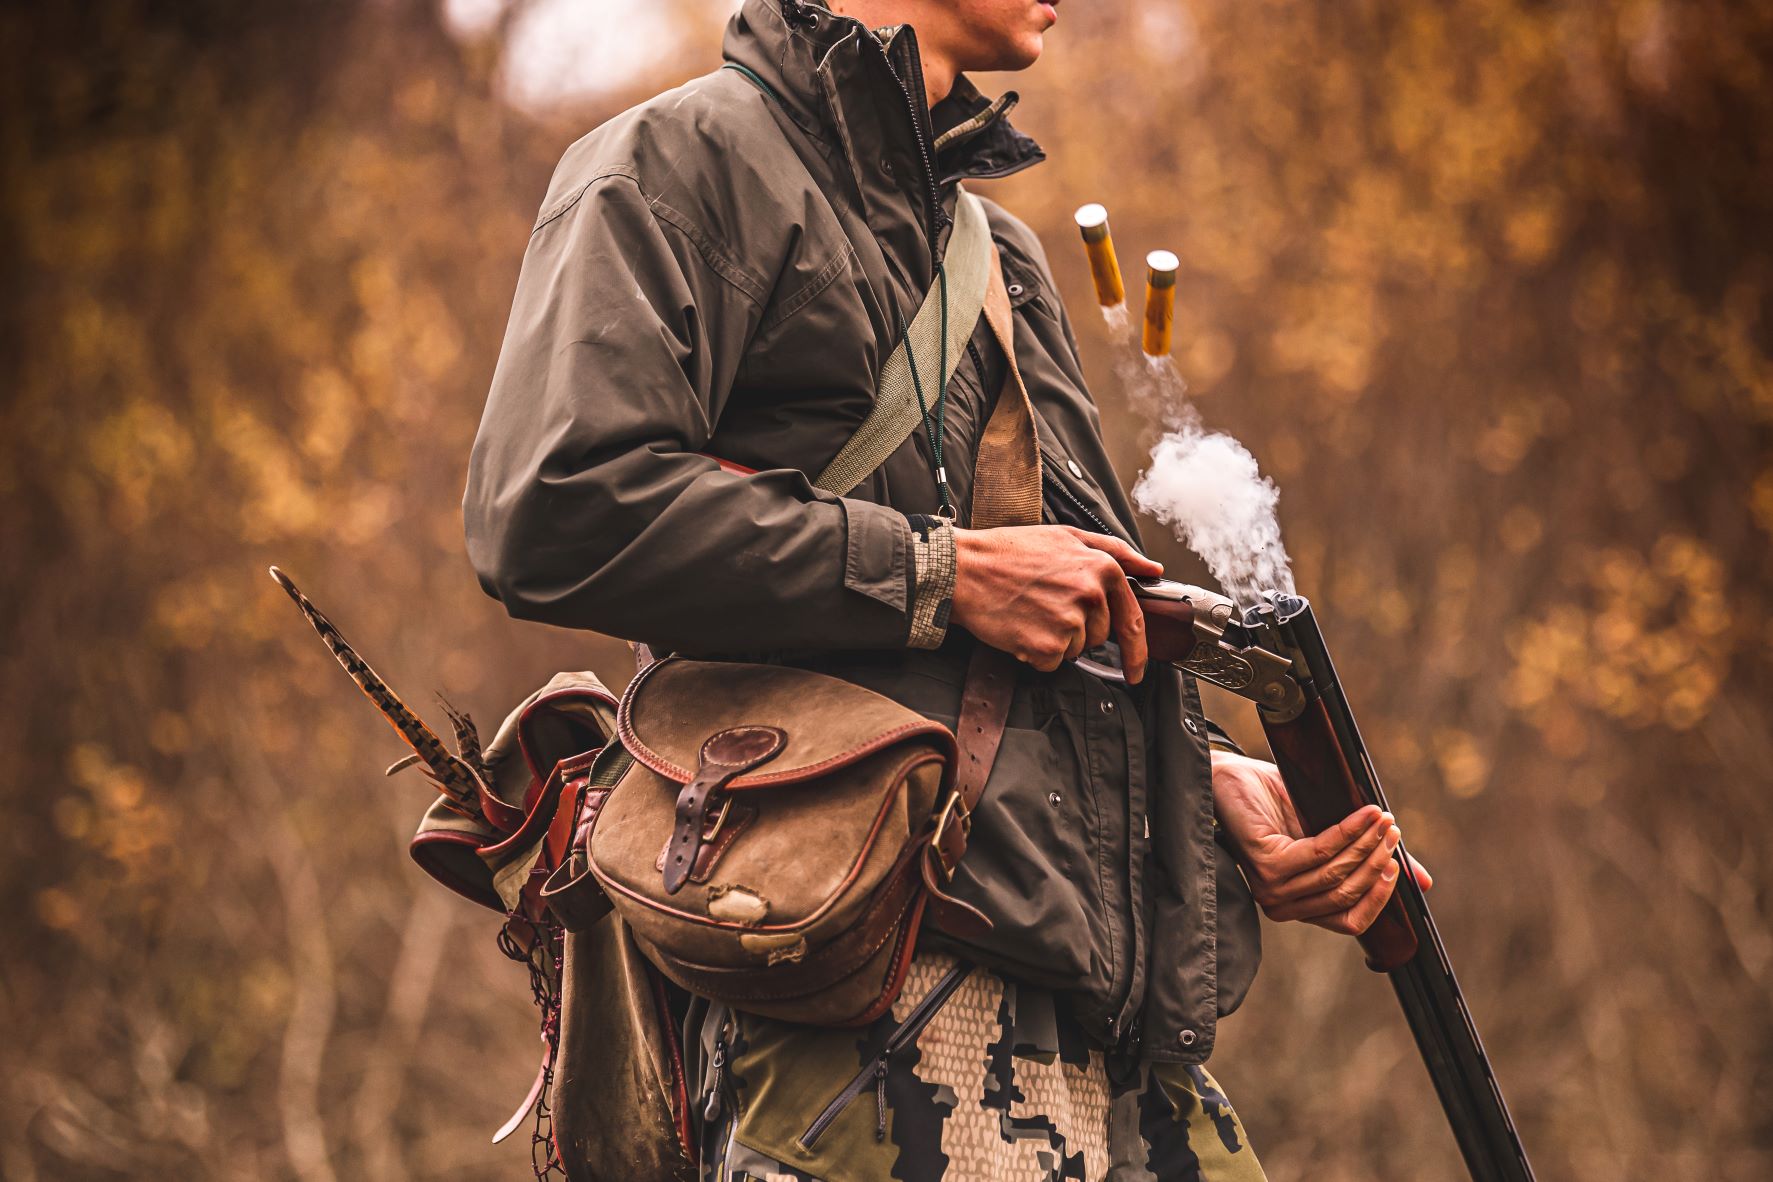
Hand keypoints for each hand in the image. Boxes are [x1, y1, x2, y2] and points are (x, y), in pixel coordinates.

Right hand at [950, 525, 1162, 682]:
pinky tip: (1020, 627)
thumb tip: (1153, 569)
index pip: (1132, 619)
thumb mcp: (1066, 537)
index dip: (1137, 650)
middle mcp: (1091, 595)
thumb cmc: (1009, 552)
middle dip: (1075, 629)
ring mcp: (1069, 622)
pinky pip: (1051, 662)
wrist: (965, 569)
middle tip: (1043, 605)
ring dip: (1054, 640)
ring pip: (1074, 650)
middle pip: (1097, 636)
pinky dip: (1035, 653)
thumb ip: (1115, 551)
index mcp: (1101, 568)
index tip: (1135, 669)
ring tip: (1029, 611)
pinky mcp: (1047, 646)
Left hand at [1210, 750, 1432, 935]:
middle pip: (1347, 894)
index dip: (1380, 896)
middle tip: (1394, 831)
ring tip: (1385, 819)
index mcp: (1299, 905)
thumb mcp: (1332, 835)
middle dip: (1378, 862)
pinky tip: (1364, 815)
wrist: (1232, 778)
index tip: (1398, 865)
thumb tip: (1422, 883)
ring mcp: (1272, 888)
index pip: (1351, 921)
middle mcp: (1283, 904)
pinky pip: (1321, 852)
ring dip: (1367, 844)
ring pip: (1337, 874)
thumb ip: (1369, 859)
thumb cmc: (1277, 806)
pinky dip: (1349, 832)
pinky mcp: (1267, 864)